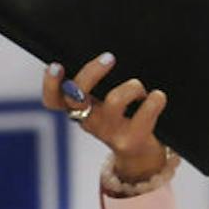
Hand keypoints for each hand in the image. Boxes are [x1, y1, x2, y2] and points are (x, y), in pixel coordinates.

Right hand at [41, 52, 168, 183]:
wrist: (141, 155)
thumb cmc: (122, 117)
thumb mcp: (104, 101)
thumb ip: (98, 83)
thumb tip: (107, 53)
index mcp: (78, 109)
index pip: (53, 100)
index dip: (50, 84)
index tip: (57, 65)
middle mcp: (88, 121)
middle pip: (77, 96)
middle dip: (92, 72)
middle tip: (109, 58)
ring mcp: (108, 132)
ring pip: (114, 101)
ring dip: (131, 86)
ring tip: (139, 87)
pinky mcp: (131, 139)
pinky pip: (144, 114)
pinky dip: (154, 100)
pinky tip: (157, 96)